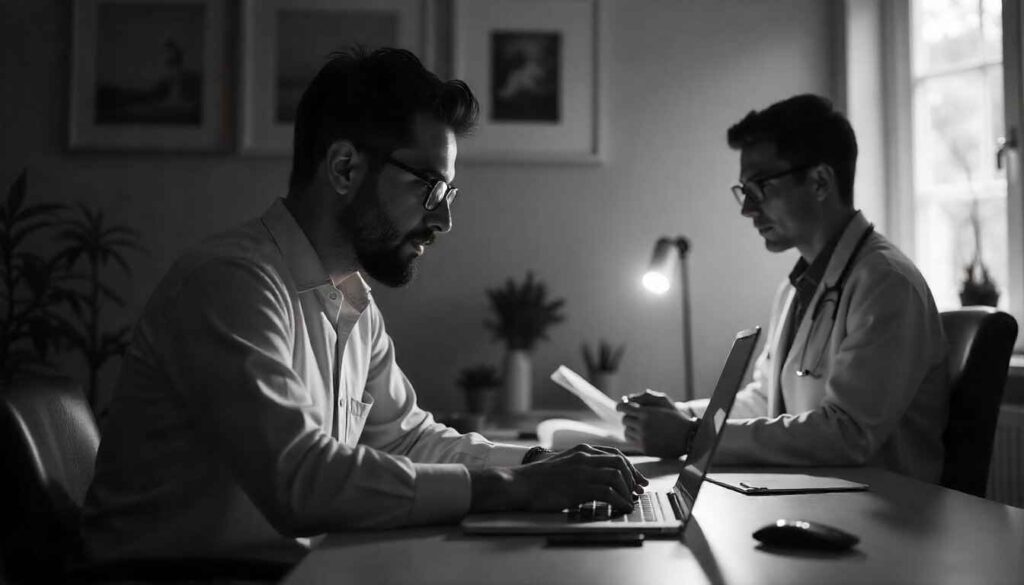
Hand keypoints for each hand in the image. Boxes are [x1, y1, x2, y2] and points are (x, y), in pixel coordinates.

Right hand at [470, 444, 647, 513]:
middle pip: (620, 462)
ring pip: (617, 476)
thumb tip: (598, 477)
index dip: (630, 467)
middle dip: (634, 477)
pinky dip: (620, 501)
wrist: (520, 484)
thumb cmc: (538, 479)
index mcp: (581, 450)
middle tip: (639, 491)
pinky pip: (608, 492)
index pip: (614, 454)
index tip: (638, 479)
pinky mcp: (579, 487)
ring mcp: (582, 471)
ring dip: (627, 490)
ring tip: (629, 501)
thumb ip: (580, 466)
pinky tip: (622, 508)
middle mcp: (584, 457)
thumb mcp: (562, 464)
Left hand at [617, 392, 698, 458]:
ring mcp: (643, 438)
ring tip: (641, 426)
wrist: (688, 437)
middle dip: (629, 417)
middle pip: (625, 420)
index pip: (623, 408)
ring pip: (626, 430)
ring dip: (631, 427)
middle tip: (636, 417)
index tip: (621, 407)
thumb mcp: (663, 401)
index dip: (621, 406)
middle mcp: (643, 426)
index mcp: (647, 413)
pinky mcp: (644, 448)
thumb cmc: (675, 416)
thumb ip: (644, 398)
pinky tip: (640, 433)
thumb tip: (626, 398)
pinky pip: (630, 440)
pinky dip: (633, 436)